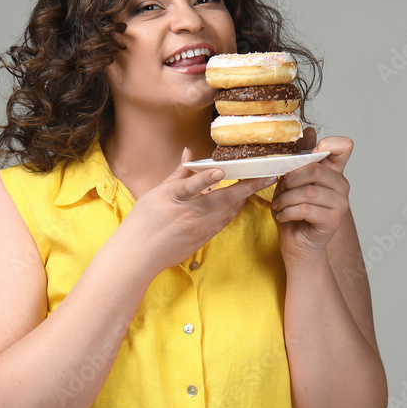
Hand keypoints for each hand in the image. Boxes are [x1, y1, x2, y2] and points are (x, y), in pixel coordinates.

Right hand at [126, 148, 276, 272]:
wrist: (139, 255)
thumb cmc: (144, 221)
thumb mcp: (156, 193)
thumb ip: (178, 173)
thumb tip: (189, 152)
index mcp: (173, 198)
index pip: (191, 186)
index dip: (206, 178)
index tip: (221, 170)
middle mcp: (189, 214)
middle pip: (223, 199)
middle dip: (248, 186)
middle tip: (267, 175)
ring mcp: (198, 228)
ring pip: (229, 210)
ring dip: (246, 197)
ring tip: (261, 183)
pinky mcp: (203, 238)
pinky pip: (224, 221)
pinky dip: (234, 209)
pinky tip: (243, 200)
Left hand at [270, 128, 352, 262]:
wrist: (296, 243)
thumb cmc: (293, 211)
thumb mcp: (291, 181)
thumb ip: (299, 159)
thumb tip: (309, 131)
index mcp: (333, 172)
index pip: (343, 147)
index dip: (327, 144)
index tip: (307, 155)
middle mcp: (341, 185)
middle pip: (316, 169)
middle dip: (291, 178)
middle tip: (280, 188)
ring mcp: (340, 204)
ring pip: (308, 191)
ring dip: (286, 198)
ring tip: (279, 206)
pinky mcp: (333, 220)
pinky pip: (306, 209)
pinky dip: (288, 211)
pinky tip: (283, 215)